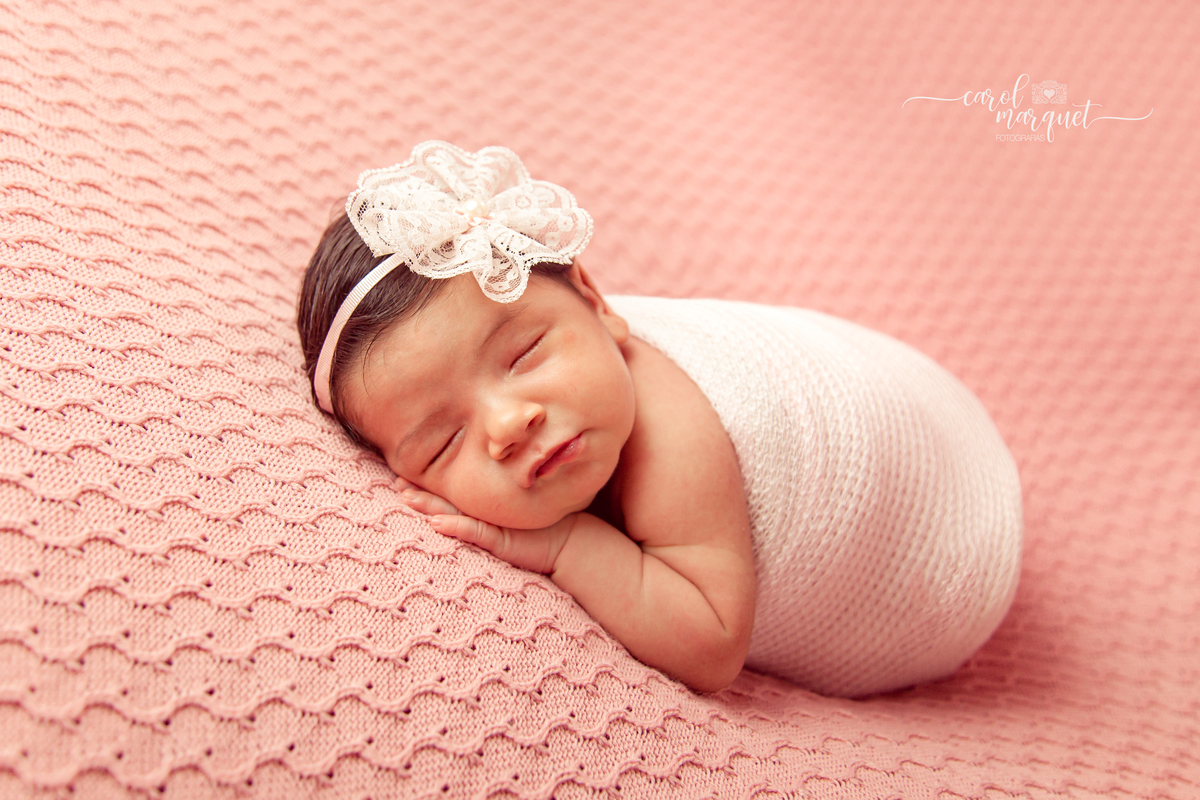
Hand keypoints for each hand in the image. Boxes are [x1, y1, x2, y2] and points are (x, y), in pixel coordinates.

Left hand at [400, 487, 574, 574]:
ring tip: (406, 498)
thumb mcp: (510, 520)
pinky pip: (474, 532)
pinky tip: (436, 524)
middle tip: (395, 483)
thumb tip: (460, 510)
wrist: (569, 541)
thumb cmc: (540, 530)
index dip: (425, 485)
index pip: (449, 493)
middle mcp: (486, 510)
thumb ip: (489, 514)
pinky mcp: (500, 539)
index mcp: (485, 505)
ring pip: (454, 511)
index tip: (400, 478)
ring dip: (429, 505)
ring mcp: (492, 524)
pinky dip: (455, 527)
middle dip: (419, 491)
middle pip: (446, 498)